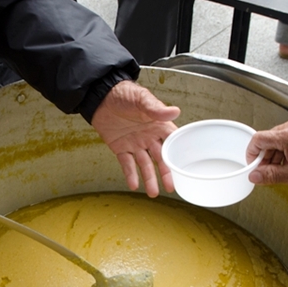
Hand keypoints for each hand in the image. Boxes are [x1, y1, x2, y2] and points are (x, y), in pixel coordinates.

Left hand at [90, 80, 179, 196]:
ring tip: (153, 193)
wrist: (100, 97)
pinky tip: (134, 185)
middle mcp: (149, 137)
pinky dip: (130, 175)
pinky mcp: (120, 148)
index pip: (173, 142)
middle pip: (161, 158)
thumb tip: (175, 112)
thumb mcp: (142, 99)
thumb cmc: (124, 94)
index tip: (187, 168)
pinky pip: (127, 164)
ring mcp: (135, 144)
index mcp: (158, 125)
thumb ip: (156, 109)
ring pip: (145, 165)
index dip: (180, 154)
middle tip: (172, 187)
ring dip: (150, 178)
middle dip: (167, 173)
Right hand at [246, 117, 287, 185]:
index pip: (257, 140)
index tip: (254, 166)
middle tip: (268, 172)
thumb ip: (271, 176)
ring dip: (277, 154)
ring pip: (279, 138)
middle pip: (267, 140)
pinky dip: (287, 148)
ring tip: (286, 168)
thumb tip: (255, 176)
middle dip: (265, 157)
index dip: (251, 155)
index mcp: (287, 136)